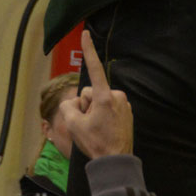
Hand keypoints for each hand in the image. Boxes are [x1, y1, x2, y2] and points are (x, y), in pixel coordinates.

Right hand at [58, 30, 133, 158]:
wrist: (116, 162)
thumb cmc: (96, 144)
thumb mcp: (73, 126)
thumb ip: (68, 107)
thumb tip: (75, 103)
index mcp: (104, 96)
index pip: (94, 68)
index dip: (88, 50)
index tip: (85, 34)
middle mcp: (116, 95)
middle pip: (91, 93)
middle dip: (86, 106)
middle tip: (88, 126)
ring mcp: (124, 103)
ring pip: (100, 101)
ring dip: (95, 112)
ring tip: (98, 130)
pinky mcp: (127, 112)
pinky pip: (109, 108)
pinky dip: (104, 116)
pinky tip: (105, 131)